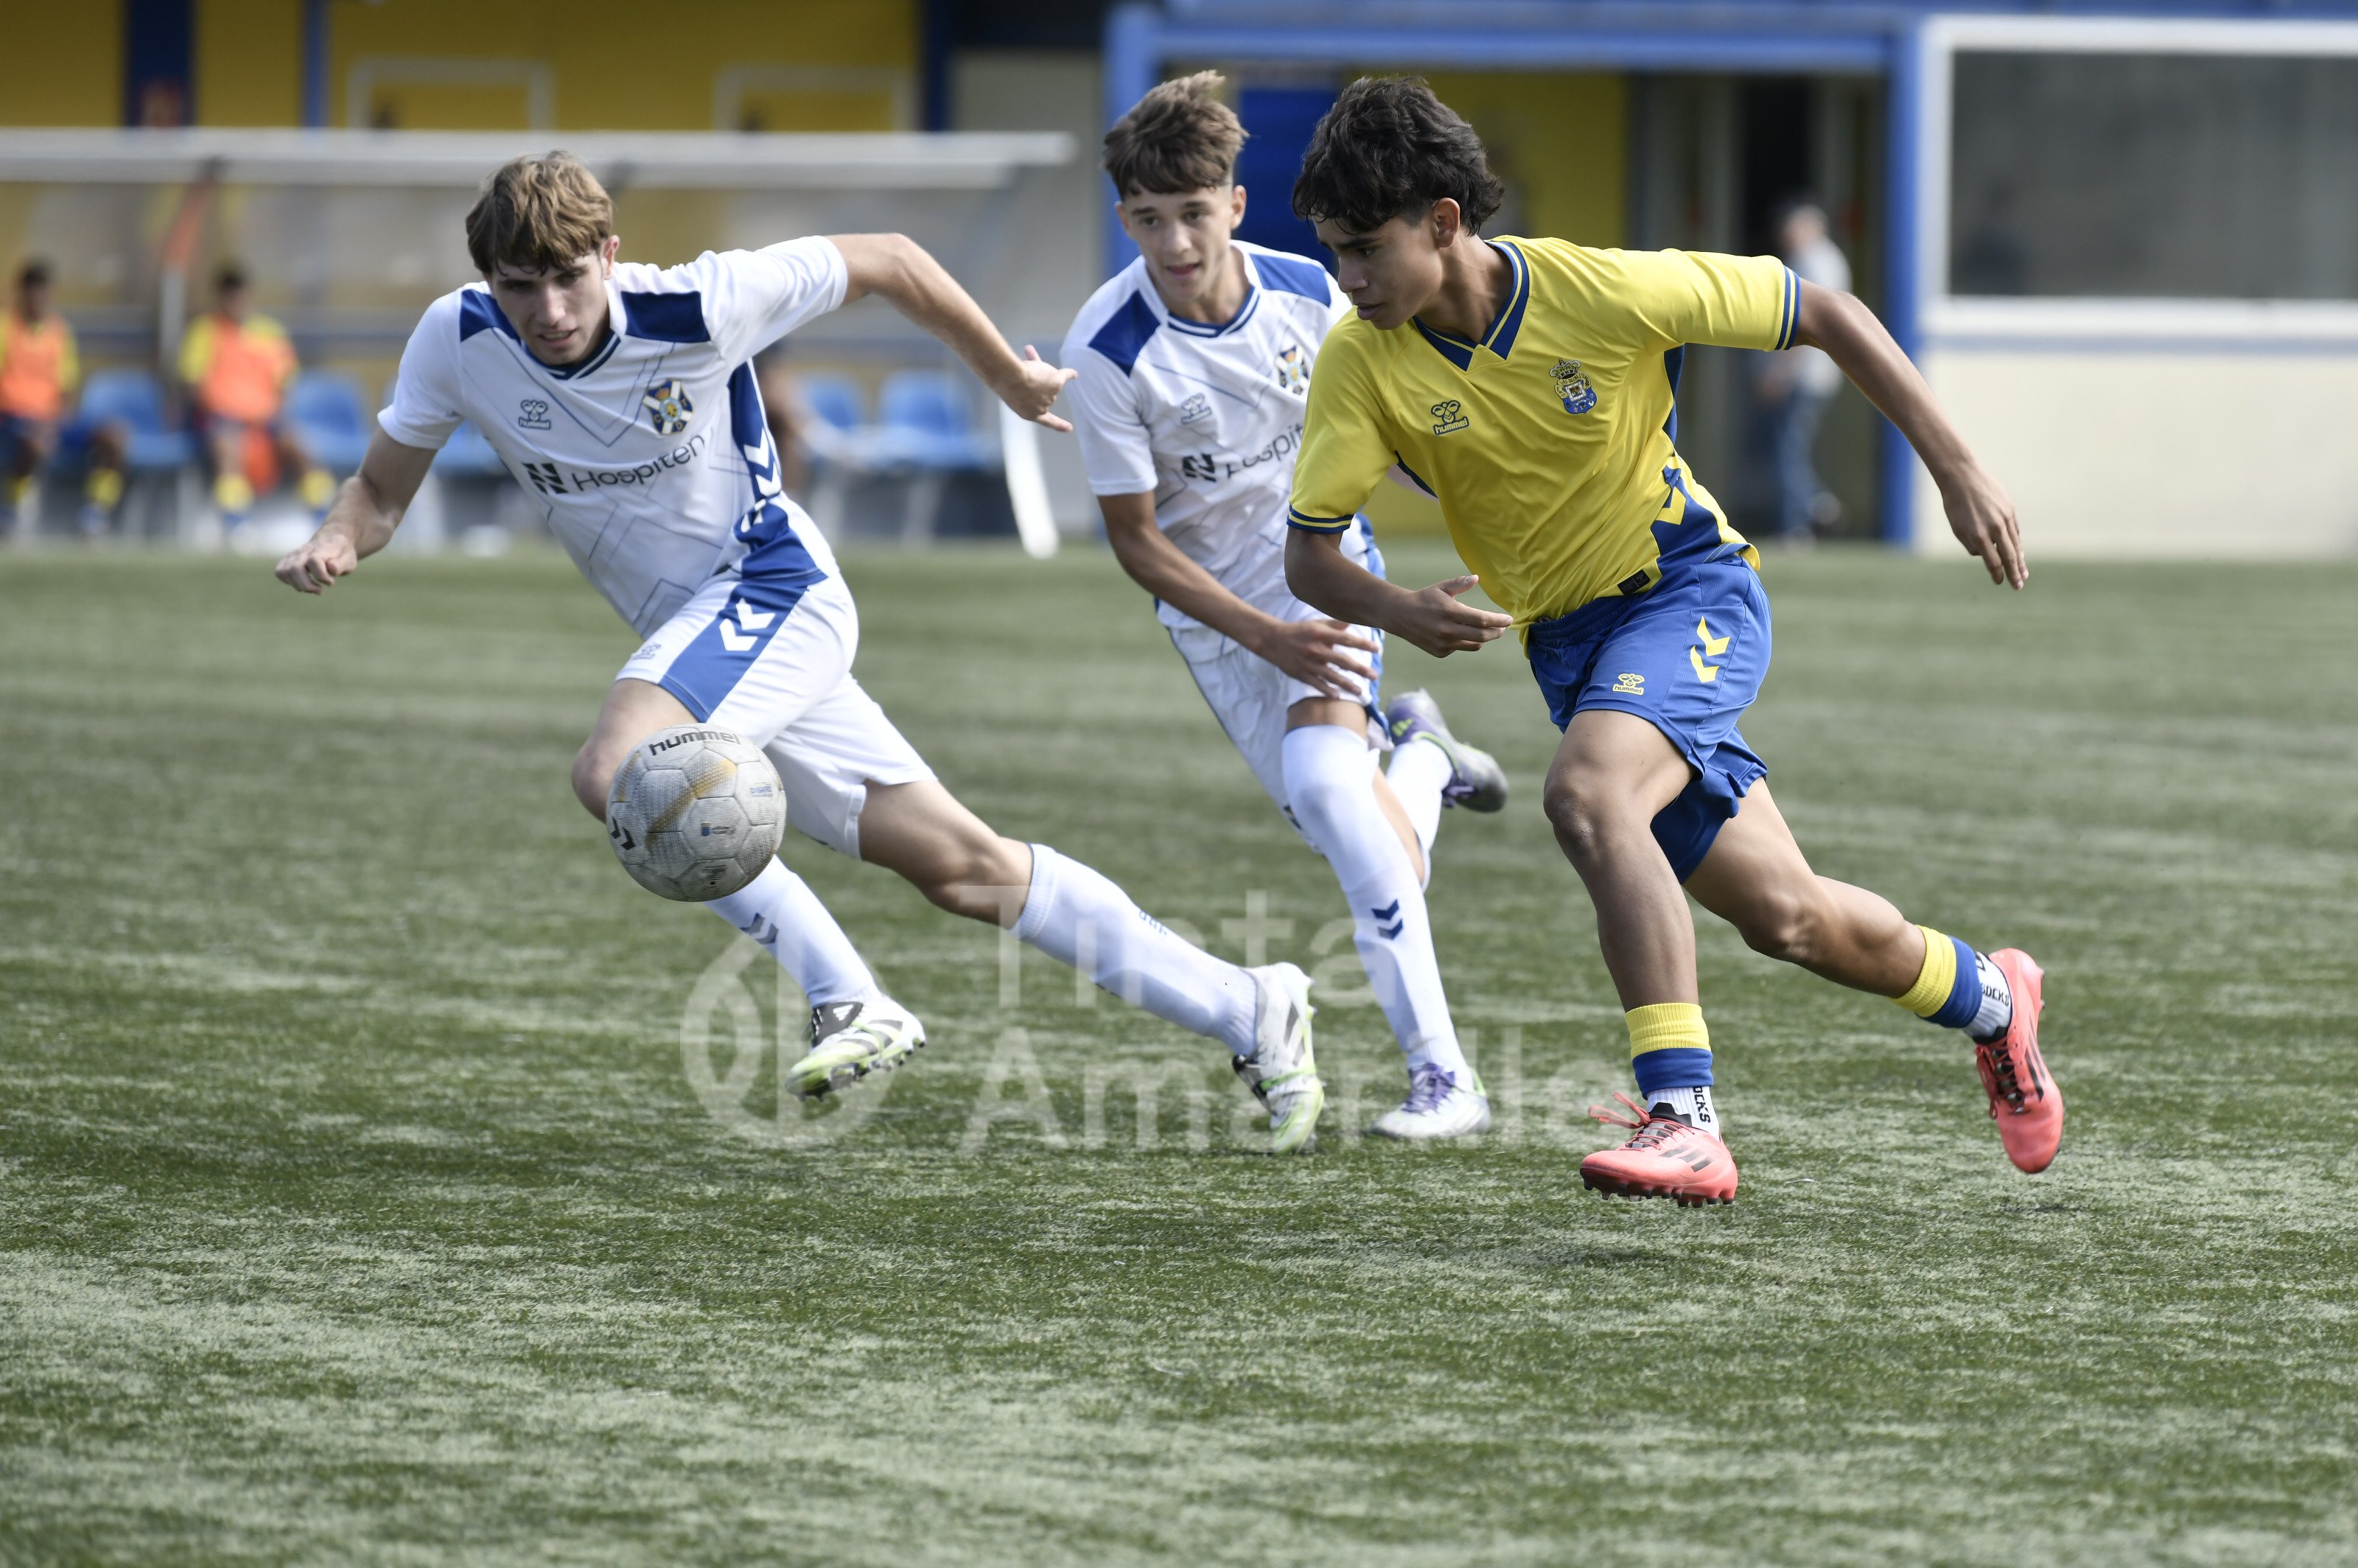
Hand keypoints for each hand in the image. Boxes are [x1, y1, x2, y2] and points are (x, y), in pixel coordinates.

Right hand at [275, 527, 357, 593]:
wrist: (331, 540)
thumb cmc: (342, 552)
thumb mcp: (349, 558)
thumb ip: (341, 564)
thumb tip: (331, 568)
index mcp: (321, 548)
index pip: (314, 560)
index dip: (321, 576)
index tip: (331, 582)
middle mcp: (304, 550)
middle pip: (295, 568)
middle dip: (307, 585)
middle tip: (319, 590)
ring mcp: (294, 554)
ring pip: (285, 571)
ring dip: (298, 586)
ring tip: (312, 588)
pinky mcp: (287, 560)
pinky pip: (280, 572)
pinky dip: (289, 581)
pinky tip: (302, 583)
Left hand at [997, 345, 1076, 432]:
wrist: (1009, 379)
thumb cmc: (1005, 383)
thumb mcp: (1014, 385)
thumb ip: (1025, 376)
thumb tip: (1029, 350)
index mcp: (1029, 414)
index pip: (1046, 421)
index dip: (1059, 425)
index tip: (1070, 428)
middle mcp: (1042, 408)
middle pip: (1043, 389)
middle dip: (1036, 381)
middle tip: (1023, 373)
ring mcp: (1051, 396)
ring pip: (1047, 379)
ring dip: (1039, 371)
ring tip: (1025, 369)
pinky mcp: (1057, 383)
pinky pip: (1066, 376)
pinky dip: (1070, 374)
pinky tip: (1074, 374)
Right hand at [1251, 617, 1379, 699]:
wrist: (1272, 640)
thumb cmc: (1298, 631)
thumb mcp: (1315, 624)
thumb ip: (1334, 624)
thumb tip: (1352, 623)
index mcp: (1321, 634)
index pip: (1346, 640)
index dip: (1362, 644)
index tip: (1377, 649)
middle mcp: (1316, 649)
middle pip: (1342, 661)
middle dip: (1360, 669)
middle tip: (1375, 675)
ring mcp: (1309, 663)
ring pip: (1331, 676)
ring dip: (1347, 684)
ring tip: (1360, 691)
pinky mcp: (1301, 674)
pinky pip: (1316, 684)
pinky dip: (1327, 690)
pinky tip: (1337, 696)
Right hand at [1390, 575, 1512, 657]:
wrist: (1400, 616)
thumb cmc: (1424, 599)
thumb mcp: (1441, 587)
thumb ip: (1460, 583)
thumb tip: (1477, 578)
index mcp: (1450, 611)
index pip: (1481, 620)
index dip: (1498, 620)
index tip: (1509, 619)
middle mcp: (1447, 630)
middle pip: (1482, 636)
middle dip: (1496, 632)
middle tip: (1502, 627)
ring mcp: (1443, 643)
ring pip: (1474, 645)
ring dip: (1484, 638)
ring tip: (1486, 630)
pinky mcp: (1440, 652)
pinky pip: (1460, 647)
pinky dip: (1466, 641)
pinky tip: (1462, 633)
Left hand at [1939, 463, 2026, 588]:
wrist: (1962, 477)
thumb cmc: (1955, 505)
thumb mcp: (1958, 529)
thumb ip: (1972, 545)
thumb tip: (1986, 555)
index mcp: (1978, 535)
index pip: (1992, 562)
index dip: (1997, 574)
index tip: (1999, 582)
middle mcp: (1994, 528)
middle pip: (2008, 556)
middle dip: (2014, 573)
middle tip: (2019, 586)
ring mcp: (2004, 517)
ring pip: (2015, 544)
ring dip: (2020, 560)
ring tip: (2023, 573)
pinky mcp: (2010, 509)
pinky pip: (2015, 530)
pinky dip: (2018, 542)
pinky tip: (2019, 552)